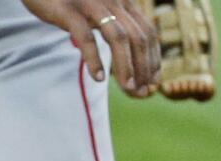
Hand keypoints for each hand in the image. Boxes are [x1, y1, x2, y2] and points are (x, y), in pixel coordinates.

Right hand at [21, 0, 160, 96]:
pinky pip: (87, 38)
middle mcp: (113, 2)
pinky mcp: (70, 12)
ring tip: (128, 88)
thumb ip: (110, 26)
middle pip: (138, 37)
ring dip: (126, 66)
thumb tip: (123, 59)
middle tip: (142, 92)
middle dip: (143, 67)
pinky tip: (98, 78)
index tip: (153, 81)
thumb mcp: (95, 11)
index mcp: (122, 2)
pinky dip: (95, 59)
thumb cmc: (66, 1)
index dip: (154, 58)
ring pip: (118, 38)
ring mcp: (92, 6)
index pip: (147, 33)